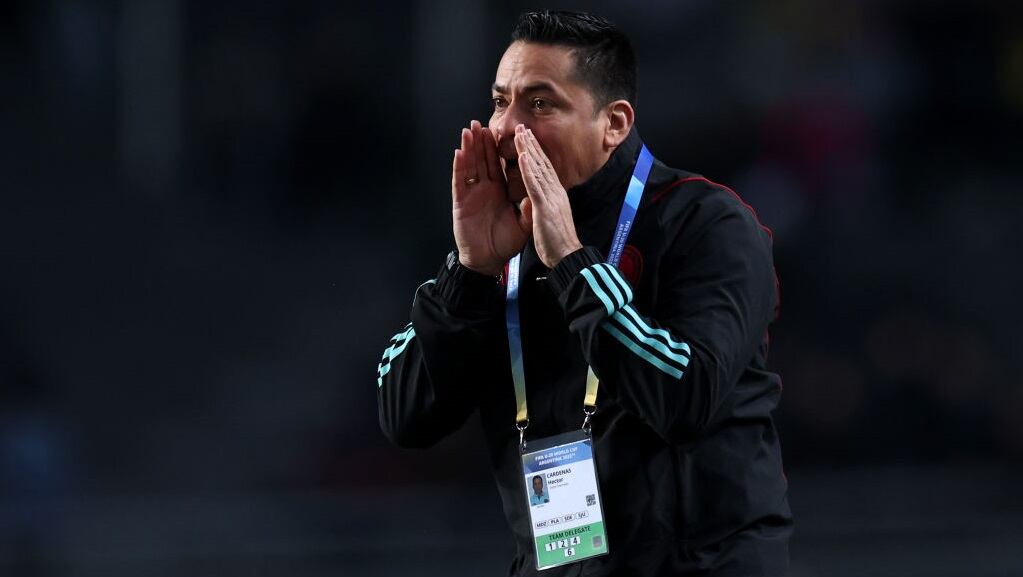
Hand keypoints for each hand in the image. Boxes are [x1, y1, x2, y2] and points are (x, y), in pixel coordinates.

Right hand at [452, 120, 529, 275]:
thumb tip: (538, 193)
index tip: (506, 131)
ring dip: (469, 147)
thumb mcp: (523, 224)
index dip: (502, 149)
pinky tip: (459, 152)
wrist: (489, 261)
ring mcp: (472, 194)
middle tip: (482, 121)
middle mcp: (486, 189)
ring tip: (469, 129)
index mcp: (501, 191)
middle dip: (483, 141)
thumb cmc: (505, 243)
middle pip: (484, 160)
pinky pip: (460, 182)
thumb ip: (529, 208)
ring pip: (471, 165)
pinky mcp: (461, 202)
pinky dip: (459, 167)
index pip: (502, 165)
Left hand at [514, 125, 582, 268]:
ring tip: (520, 133)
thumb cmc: (559, 242)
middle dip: (532, 144)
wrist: (567, 257)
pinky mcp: (545, 207)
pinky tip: (523, 155)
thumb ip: (546, 206)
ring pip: (538, 169)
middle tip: (523, 127)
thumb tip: (541, 199)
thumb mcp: (552, 219)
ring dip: (529, 149)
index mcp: (556, 195)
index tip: (528, 139)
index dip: (537, 153)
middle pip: (542, 163)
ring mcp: (551, 198)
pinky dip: (529, 169)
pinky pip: (535, 185)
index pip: (545, 169)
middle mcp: (555, 192)